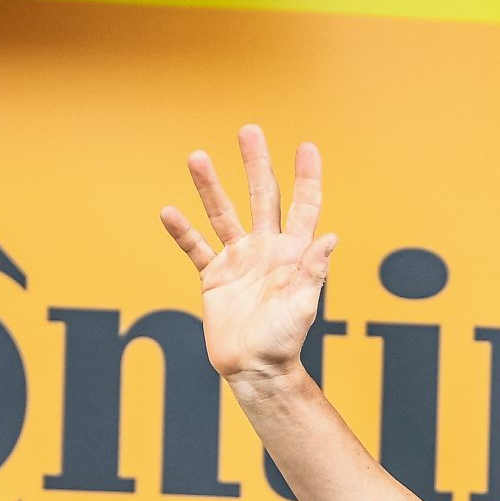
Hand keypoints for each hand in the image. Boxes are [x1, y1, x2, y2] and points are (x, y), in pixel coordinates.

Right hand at [159, 125, 334, 395]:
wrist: (255, 370)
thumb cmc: (284, 342)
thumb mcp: (302, 306)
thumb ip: (313, 272)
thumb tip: (330, 238)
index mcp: (293, 253)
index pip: (303, 206)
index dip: (306, 178)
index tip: (306, 147)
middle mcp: (266, 250)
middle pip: (262, 197)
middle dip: (256, 164)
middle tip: (249, 130)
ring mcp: (239, 261)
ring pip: (223, 214)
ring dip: (210, 186)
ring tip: (196, 156)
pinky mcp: (215, 278)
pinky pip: (195, 248)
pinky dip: (183, 231)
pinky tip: (169, 212)